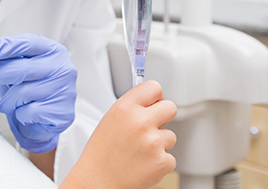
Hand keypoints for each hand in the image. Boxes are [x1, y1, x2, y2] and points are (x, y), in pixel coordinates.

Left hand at [0, 33, 77, 152]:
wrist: (46, 120)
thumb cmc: (30, 88)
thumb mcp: (17, 68)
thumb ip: (5, 59)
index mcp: (51, 50)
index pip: (27, 44)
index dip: (5, 46)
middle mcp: (62, 67)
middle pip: (21, 69)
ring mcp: (65, 90)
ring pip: (23, 93)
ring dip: (8, 100)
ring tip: (8, 103)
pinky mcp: (63, 111)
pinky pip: (30, 112)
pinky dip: (21, 114)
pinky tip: (25, 113)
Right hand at [61, 80, 176, 188]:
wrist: (97, 181)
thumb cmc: (101, 153)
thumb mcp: (110, 120)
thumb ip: (131, 108)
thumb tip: (151, 101)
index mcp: (124, 108)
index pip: (153, 87)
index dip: (154, 97)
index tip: (152, 103)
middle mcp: (140, 121)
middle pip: (170, 107)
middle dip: (163, 118)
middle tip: (150, 128)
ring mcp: (153, 142)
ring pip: (170, 136)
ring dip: (159, 144)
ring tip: (139, 152)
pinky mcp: (162, 161)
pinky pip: (170, 157)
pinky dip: (160, 162)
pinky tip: (143, 164)